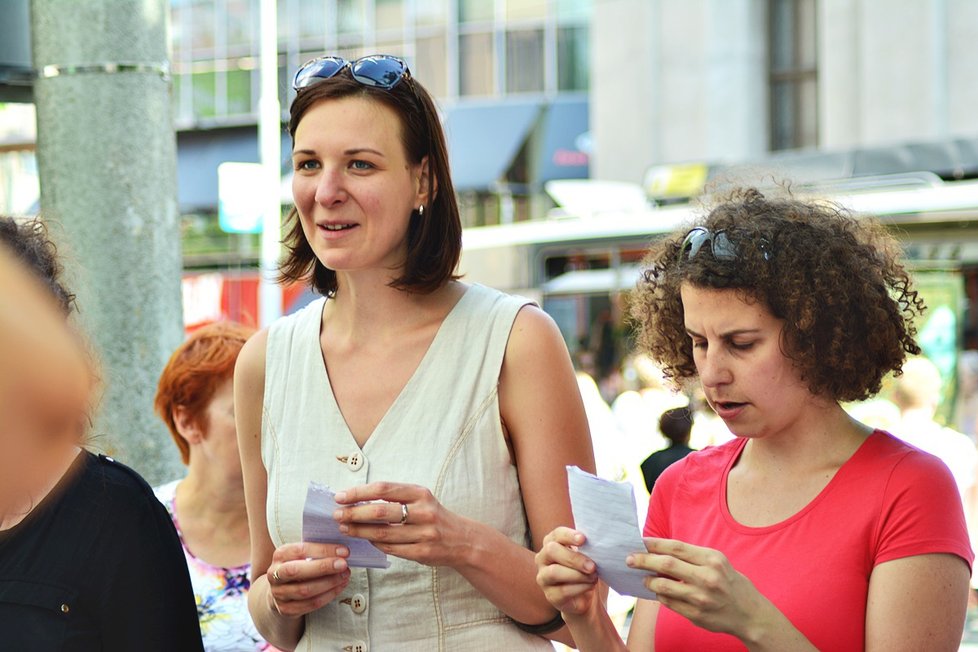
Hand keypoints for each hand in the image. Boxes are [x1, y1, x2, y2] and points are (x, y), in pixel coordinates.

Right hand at [266, 542, 350, 617]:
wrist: (283, 589)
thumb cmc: (299, 565)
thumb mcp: (303, 554)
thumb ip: (317, 551)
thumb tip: (342, 550)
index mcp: (280, 555)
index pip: (300, 550)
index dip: (323, 550)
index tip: (344, 551)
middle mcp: (274, 574)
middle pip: (297, 571)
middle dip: (323, 567)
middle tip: (344, 564)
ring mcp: (279, 594)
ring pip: (305, 590)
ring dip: (329, 583)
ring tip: (345, 575)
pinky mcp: (286, 609)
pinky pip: (310, 604)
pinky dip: (328, 595)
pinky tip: (339, 587)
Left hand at [333, 482, 470, 566]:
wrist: (462, 540)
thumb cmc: (433, 515)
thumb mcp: (419, 499)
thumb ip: (394, 498)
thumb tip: (357, 498)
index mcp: (420, 493)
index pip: (383, 489)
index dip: (359, 492)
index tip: (340, 496)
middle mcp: (423, 512)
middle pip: (380, 512)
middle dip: (354, 513)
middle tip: (337, 515)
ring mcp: (424, 534)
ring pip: (383, 533)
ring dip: (359, 531)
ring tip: (345, 528)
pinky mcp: (422, 553)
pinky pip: (391, 549)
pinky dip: (375, 544)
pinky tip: (364, 540)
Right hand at [534, 527, 599, 616]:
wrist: (590, 597)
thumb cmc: (588, 570)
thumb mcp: (590, 556)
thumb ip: (589, 547)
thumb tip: (597, 541)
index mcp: (553, 543)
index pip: (556, 534)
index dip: (568, 535)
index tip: (583, 539)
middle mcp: (543, 558)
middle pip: (551, 550)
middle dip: (574, 558)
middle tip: (592, 566)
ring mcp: (544, 577)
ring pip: (554, 572)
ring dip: (577, 575)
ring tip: (593, 577)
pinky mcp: (550, 595)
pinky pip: (562, 590)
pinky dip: (580, 588)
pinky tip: (590, 586)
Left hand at [629, 537, 765, 636]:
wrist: (750, 614)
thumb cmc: (730, 582)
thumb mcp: (717, 562)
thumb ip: (692, 556)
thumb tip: (660, 550)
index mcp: (712, 559)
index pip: (676, 547)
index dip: (655, 543)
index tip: (641, 541)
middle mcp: (706, 577)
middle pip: (666, 564)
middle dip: (643, 559)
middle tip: (629, 558)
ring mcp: (700, 597)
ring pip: (663, 585)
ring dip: (649, 580)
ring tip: (644, 577)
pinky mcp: (695, 614)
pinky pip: (668, 602)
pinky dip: (659, 595)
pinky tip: (658, 591)